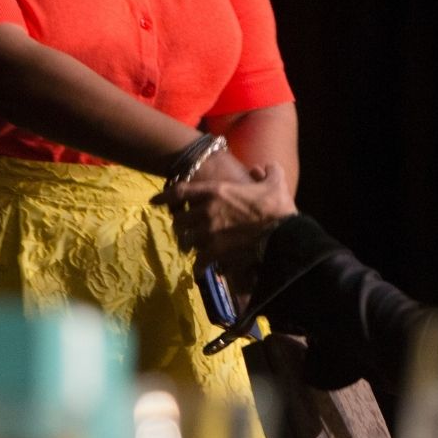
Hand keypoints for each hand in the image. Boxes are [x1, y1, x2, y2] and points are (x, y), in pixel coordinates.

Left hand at [153, 162, 297, 272]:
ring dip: (189, 244)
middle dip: (181, 225)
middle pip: (179, 220)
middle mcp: (206, 211)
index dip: (165, 196)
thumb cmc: (278, 207)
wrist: (283, 235)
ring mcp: (208, 233)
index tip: (154, 201)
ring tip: (194, 247)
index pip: (180, 192)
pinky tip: (202, 268)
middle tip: (185, 229)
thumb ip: (269, 171)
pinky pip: (198, 260)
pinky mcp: (214, 253)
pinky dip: (199, 265)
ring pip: (186, 241)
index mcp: (216, 192)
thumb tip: (262, 168)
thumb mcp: (276, 183)